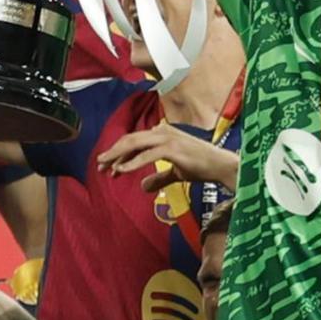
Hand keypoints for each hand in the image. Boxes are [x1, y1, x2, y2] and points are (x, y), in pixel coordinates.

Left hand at [96, 124, 238, 192]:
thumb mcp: (175, 172)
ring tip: (105, 166)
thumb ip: (159, 177)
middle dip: (113, 152)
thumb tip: (143, 187)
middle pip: (130, 139)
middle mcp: (163, 132)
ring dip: (118, 155)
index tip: (109, 167)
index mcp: (162, 133)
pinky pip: (147, 155)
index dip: (119, 153)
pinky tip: (121, 170)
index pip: (135, 140)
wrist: (220, 166)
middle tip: (99, 164)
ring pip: (135, 143)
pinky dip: (132, 162)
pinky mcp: (172, 149)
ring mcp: (168, 138)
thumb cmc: (201, 167)